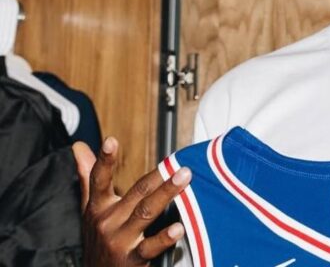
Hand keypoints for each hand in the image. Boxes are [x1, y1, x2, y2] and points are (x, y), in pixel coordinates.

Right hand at [72, 137, 190, 265]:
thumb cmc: (98, 238)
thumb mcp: (90, 208)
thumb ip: (88, 176)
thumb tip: (79, 147)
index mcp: (99, 207)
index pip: (99, 179)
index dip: (104, 160)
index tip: (110, 141)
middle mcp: (108, 222)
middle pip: (136, 193)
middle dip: (158, 177)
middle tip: (180, 164)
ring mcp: (120, 240)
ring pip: (146, 213)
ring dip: (166, 195)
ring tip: (183, 180)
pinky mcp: (132, 260)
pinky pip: (150, 247)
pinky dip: (164, 237)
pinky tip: (178, 228)